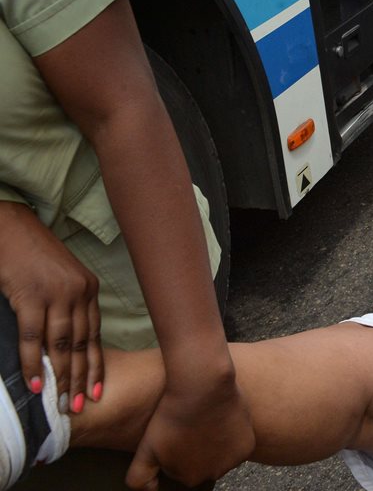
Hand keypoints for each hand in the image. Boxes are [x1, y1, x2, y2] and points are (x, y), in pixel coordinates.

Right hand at [0, 201, 101, 411]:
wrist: (11, 228)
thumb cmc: (31, 256)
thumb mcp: (58, 281)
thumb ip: (64, 308)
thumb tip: (61, 343)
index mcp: (88, 290)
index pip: (95, 335)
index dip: (96, 364)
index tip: (98, 389)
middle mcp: (79, 292)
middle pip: (83, 344)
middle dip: (82, 377)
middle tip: (80, 406)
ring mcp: (57, 294)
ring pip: (62, 344)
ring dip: (61, 376)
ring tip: (60, 402)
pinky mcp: (32, 296)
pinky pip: (33, 337)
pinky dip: (34, 362)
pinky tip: (35, 383)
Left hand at [126, 367, 254, 488]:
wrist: (204, 386)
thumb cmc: (172, 415)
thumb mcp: (145, 448)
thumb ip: (139, 478)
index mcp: (189, 479)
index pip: (182, 470)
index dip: (178, 451)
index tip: (176, 434)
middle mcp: (214, 475)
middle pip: (203, 464)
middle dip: (197, 450)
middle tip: (191, 426)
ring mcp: (233, 461)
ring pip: (221, 455)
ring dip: (215, 444)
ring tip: (205, 422)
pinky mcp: (247, 445)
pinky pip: (237, 446)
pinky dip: (231, 436)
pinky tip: (220, 421)